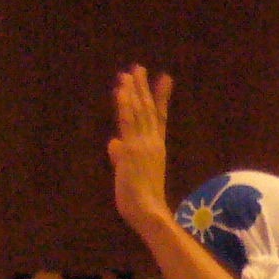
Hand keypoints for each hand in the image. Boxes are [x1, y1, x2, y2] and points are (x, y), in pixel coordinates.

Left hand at [108, 65, 176, 231]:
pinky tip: (122, 90)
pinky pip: (129, 122)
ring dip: (133, 90)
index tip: (165, 78)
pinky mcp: (133, 148)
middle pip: (149, 109)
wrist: (147, 211)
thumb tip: (112, 142)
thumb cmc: (140, 199)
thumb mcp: (128, 172)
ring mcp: (144, 144)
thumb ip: (120, 155)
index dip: (161, 97)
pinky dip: (125, 104)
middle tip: (140, 67)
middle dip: (144, 87)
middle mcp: (153, 142)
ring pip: (139, 111)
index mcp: (156, 148)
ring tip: (130, 72)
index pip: (159, 117)